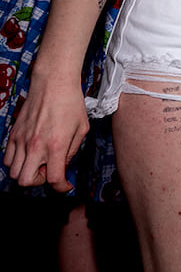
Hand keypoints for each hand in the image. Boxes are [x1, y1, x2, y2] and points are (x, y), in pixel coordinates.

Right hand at [3, 68, 89, 191]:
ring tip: (38, 160)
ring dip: (26, 172)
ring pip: (13, 172)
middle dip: (38, 181)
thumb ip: (72, 151)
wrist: (53, 83)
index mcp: (56, 145)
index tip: (65, 185)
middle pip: (25, 181)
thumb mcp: (81, 129)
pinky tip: (28, 153)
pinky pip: (7, 159)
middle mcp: (36, 145)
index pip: (53, 179)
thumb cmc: (71, 103)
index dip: (61, 187)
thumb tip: (63, 165)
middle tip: (48, 170)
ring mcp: (21, 140)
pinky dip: (16, 162)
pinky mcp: (13, 134)